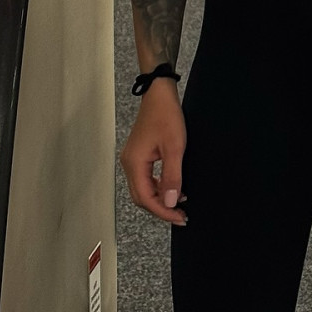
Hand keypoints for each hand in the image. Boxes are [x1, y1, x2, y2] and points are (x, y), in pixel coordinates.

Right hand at [119, 81, 189, 225]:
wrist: (159, 94)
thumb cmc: (166, 115)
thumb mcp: (175, 148)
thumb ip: (172, 177)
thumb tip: (171, 202)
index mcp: (134, 164)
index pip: (146, 199)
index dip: (163, 211)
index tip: (180, 217)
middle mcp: (129, 164)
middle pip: (142, 197)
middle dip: (161, 208)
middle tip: (181, 215)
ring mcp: (132, 160)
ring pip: (143, 189)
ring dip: (160, 198)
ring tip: (180, 203)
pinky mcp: (138, 155)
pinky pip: (146, 179)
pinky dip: (158, 187)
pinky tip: (173, 187)